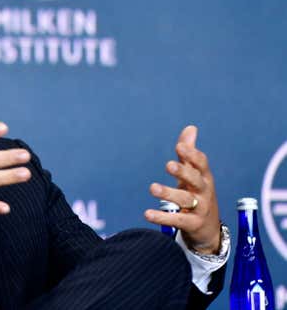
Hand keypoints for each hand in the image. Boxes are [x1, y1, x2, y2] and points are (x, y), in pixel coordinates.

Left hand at [144, 126, 220, 253]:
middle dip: (183, 172)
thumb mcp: (194, 174)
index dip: (192, 154)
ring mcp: (200, 208)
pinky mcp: (193, 224)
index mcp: (204, 177)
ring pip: (185, 200)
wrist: (209, 229)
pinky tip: (147, 213)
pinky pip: (177, 220)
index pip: (201, 163)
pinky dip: (162, 217)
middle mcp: (204, 191)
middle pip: (196, 180)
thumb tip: (191, 127)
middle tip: (169, 165)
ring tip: (152, 187)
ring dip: (168, 193)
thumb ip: (189, 153)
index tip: (179, 146)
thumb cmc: (198, 195)